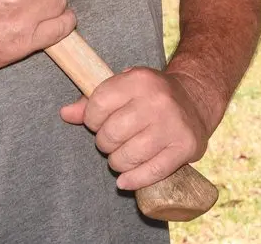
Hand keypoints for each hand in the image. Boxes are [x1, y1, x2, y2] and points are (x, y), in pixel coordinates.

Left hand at [60, 67, 211, 190]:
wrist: (194, 100)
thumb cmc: (150, 96)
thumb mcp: (124, 87)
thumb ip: (93, 100)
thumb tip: (65, 114)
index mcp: (139, 80)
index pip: (98, 105)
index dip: (92, 119)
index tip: (98, 122)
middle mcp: (157, 101)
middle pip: (111, 134)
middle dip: (105, 143)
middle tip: (112, 141)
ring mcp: (172, 125)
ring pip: (128, 156)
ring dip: (117, 162)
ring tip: (122, 156)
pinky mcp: (185, 147)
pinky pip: (151, 172)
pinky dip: (133, 180)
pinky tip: (126, 179)